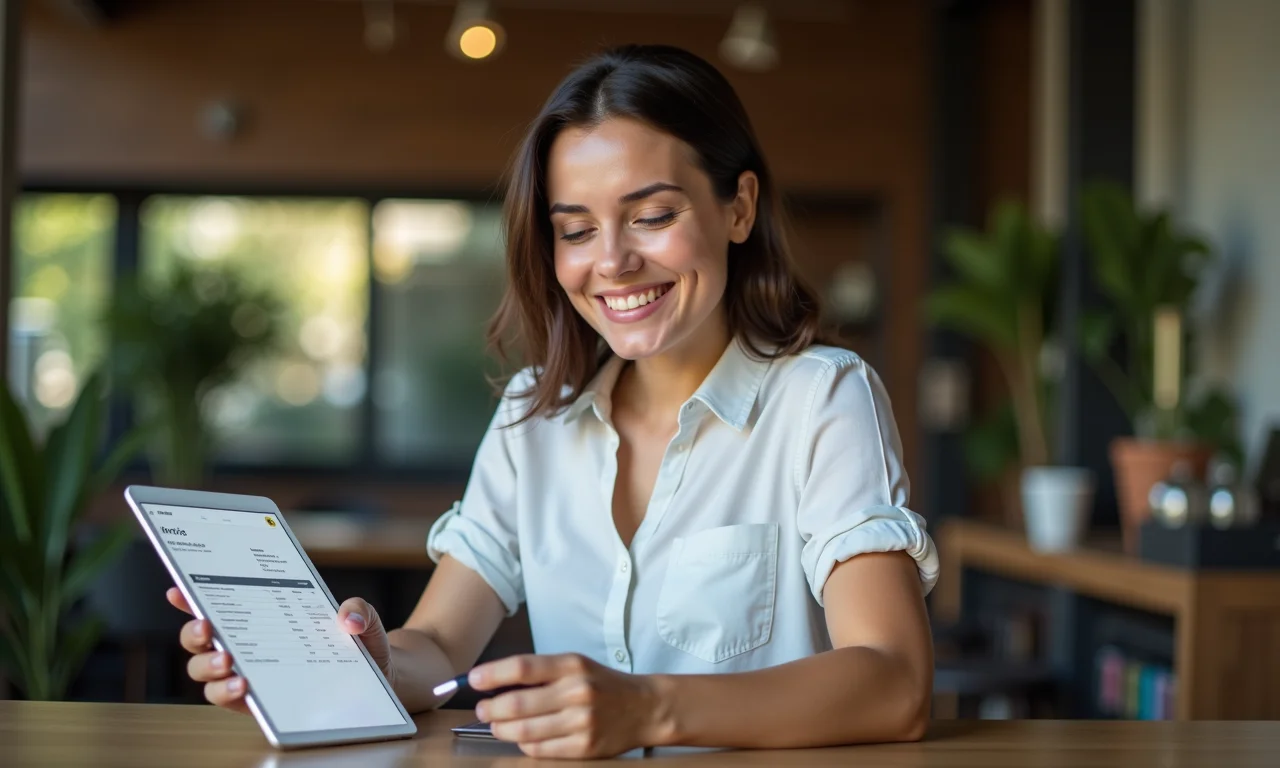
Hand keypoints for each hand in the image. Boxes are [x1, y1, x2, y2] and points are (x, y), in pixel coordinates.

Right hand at [166, 589, 396, 713]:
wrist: (377, 678)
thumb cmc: (359, 642)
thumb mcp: (365, 620)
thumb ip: (360, 610)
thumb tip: (348, 617)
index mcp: (262, 615)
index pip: (218, 603)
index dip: (191, 597)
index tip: (178, 588)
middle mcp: (246, 644)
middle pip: (200, 640)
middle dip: (194, 633)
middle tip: (207, 627)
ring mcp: (248, 674)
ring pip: (205, 673)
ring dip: (208, 667)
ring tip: (228, 663)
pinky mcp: (258, 702)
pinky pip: (229, 700)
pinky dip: (228, 693)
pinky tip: (243, 686)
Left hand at [469, 653, 668, 758]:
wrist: (644, 707)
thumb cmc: (602, 684)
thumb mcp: (576, 665)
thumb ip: (542, 673)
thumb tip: (496, 683)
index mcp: (572, 665)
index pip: (523, 668)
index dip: (492, 674)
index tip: (473, 679)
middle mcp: (577, 692)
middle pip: (518, 703)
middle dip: (491, 708)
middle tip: (483, 709)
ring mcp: (582, 722)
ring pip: (525, 731)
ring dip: (502, 730)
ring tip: (497, 726)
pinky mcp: (585, 748)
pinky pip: (541, 749)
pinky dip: (524, 744)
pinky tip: (522, 738)